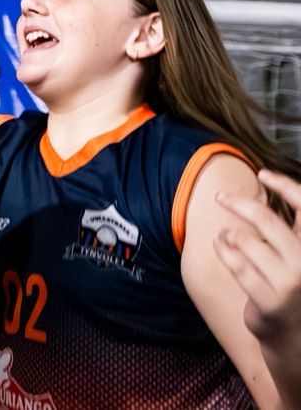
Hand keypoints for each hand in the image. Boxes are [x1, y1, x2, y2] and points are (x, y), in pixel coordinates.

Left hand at [215, 170, 300, 345]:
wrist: (294, 338)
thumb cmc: (293, 287)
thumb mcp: (298, 254)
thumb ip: (292, 227)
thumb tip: (270, 179)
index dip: (285, 186)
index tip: (263, 175)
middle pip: (267, 219)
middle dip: (239, 203)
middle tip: (221, 196)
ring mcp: (291, 284)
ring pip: (246, 241)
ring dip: (229, 234)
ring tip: (225, 235)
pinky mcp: (270, 301)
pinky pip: (236, 265)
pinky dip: (223, 251)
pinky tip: (220, 245)